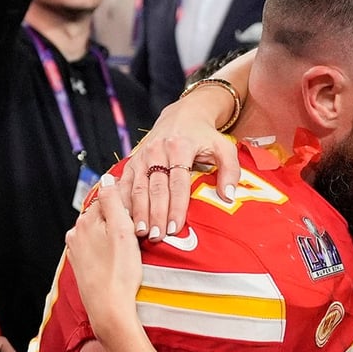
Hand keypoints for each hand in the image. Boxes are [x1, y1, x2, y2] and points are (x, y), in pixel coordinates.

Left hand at [67, 175, 142, 338]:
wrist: (109, 309)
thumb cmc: (120, 271)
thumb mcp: (122, 230)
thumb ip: (113, 201)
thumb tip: (107, 178)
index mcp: (85, 221)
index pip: (109, 199)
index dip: (129, 205)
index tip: (143, 215)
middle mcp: (76, 234)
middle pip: (104, 215)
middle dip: (121, 220)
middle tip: (140, 233)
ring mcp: (77, 251)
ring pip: (101, 232)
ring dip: (116, 235)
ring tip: (132, 248)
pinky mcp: (82, 265)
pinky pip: (99, 248)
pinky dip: (110, 249)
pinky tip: (121, 259)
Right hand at [119, 51, 253, 241]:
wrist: (183, 115)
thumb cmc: (205, 136)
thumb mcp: (224, 147)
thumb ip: (230, 171)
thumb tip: (228, 196)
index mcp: (180, 148)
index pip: (178, 183)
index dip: (176, 207)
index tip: (175, 228)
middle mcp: (158, 151)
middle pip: (156, 188)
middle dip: (155, 214)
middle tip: (157, 236)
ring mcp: (142, 156)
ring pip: (137, 187)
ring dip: (138, 212)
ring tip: (140, 233)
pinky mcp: (133, 160)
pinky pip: (124, 183)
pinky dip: (122, 201)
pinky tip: (122, 218)